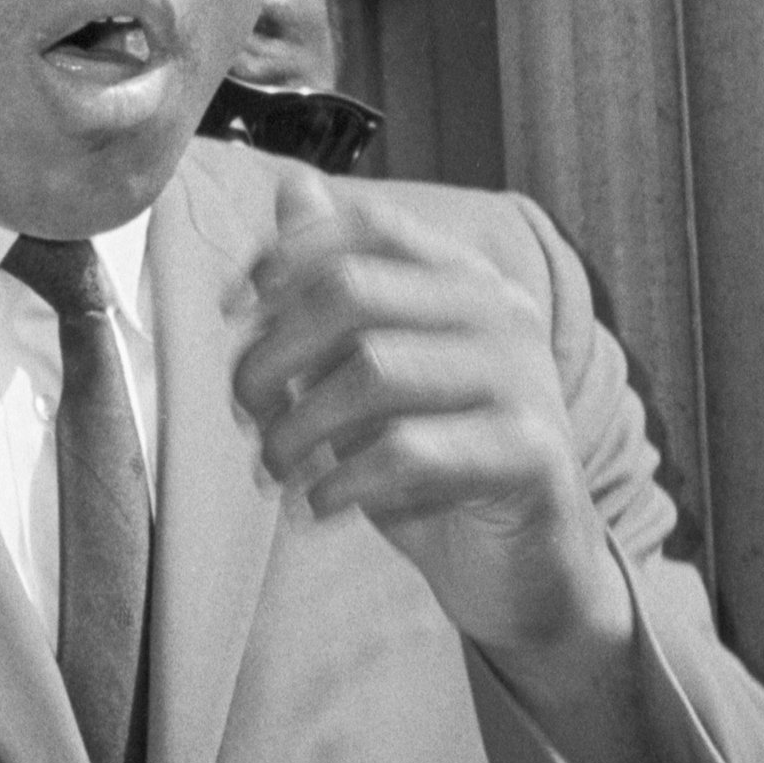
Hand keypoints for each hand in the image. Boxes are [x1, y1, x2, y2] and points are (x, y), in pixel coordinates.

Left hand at [231, 173, 691, 762]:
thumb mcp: (372, 374)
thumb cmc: (435, 469)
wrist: (523, 572)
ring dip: (297, 428)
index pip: (368, 228)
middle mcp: (503, 315)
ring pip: (372, 371)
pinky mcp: (531, 454)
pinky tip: (321, 507)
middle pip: (352, 292)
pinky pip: (411, 451)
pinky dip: (343, 483)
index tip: (232, 312)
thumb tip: (291, 189)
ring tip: (276, 468)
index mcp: (465, 282)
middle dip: (273, 353)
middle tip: (245, 411)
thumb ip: (336, 290)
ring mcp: (525, 381)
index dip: (286, 258)